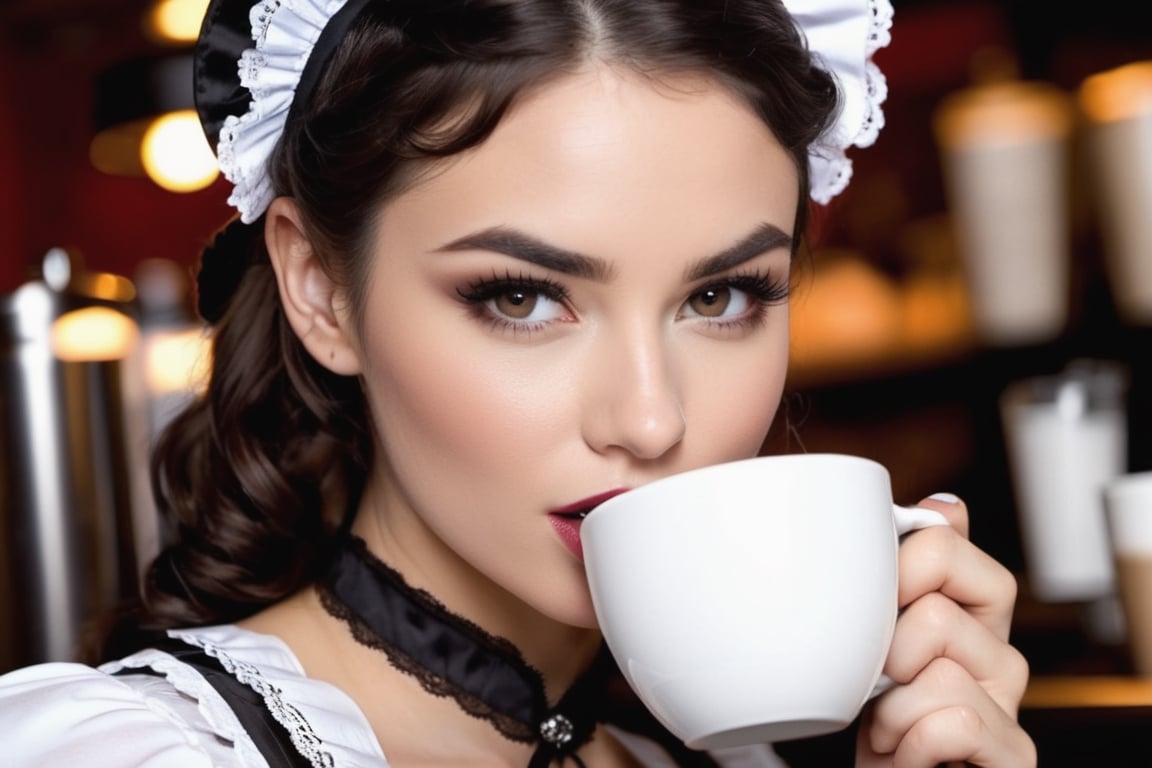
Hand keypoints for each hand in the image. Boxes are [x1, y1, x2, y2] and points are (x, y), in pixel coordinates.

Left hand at [854, 494, 1036, 766]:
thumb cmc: (866, 713)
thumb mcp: (869, 635)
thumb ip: (897, 572)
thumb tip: (944, 505)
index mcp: (967, 608)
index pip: (946, 543)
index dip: (894, 571)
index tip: (871, 612)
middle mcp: (999, 648)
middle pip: (939, 606)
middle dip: (889, 646)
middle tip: (879, 681)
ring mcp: (1009, 703)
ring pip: (940, 670)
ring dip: (890, 709)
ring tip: (888, 727)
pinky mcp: (1014, 754)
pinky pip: (954, 723)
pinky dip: (910, 742)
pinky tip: (906, 753)